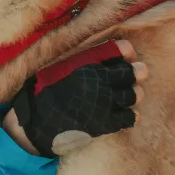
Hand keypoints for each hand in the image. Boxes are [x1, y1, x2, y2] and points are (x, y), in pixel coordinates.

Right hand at [3, 40, 148, 156]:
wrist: (34, 122)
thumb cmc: (42, 91)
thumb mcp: (58, 67)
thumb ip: (80, 59)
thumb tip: (98, 53)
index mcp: (88, 64)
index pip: (118, 50)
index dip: (126, 51)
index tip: (129, 53)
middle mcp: (99, 81)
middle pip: (130, 73)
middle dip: (137, 72)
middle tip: (140, 72)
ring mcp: (104, 103)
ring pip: (133, 95)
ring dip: (134, 93)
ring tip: (133, 94)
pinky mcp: (104, 123)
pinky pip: (128, 118)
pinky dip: (131, 115)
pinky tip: (128, 113)